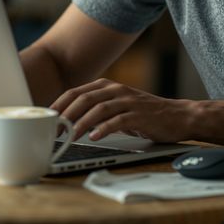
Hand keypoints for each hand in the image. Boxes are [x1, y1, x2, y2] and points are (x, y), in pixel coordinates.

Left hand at [50, 78, 193, 143]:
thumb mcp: (117, 107)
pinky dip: (104, 129)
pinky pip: (118, 120)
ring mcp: (128, 101)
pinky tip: (94, 137)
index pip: (75, 92)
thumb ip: (96, 110)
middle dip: (65, 115)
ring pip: (98, 109)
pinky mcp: (139, 115)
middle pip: (83, 98)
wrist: (178, 116)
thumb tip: (68, 122)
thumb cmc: (145, 114)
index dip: (58, 105)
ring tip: (70, 136)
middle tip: (54, 131)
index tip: (46, 120)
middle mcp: (116, 90)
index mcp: (107, 86)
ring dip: (81, 123)